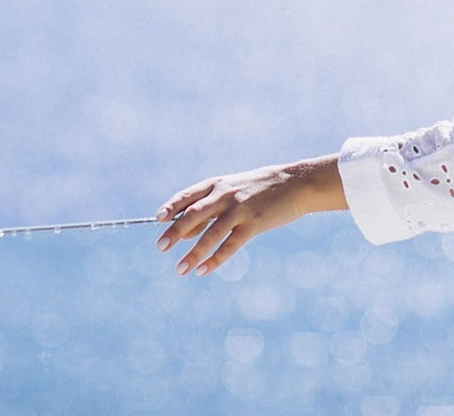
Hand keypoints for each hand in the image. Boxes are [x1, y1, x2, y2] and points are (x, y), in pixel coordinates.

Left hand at [155, 155, 346, 275]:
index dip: (172, 207)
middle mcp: (225, 195)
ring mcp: (240, 209)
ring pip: (210, 234)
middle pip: (194, 215)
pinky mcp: (254, 224)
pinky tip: (204, 270)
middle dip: (175, 231)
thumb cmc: (261, 188)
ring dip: (193, 253)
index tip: (158, 219)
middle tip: (160, 247)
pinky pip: (230, 245)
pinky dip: (215, 259)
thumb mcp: (233, 190)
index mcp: (217, 184)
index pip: (188, 195)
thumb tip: (186, 234)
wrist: (295, 184)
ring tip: (180, 270)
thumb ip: (210, 208)